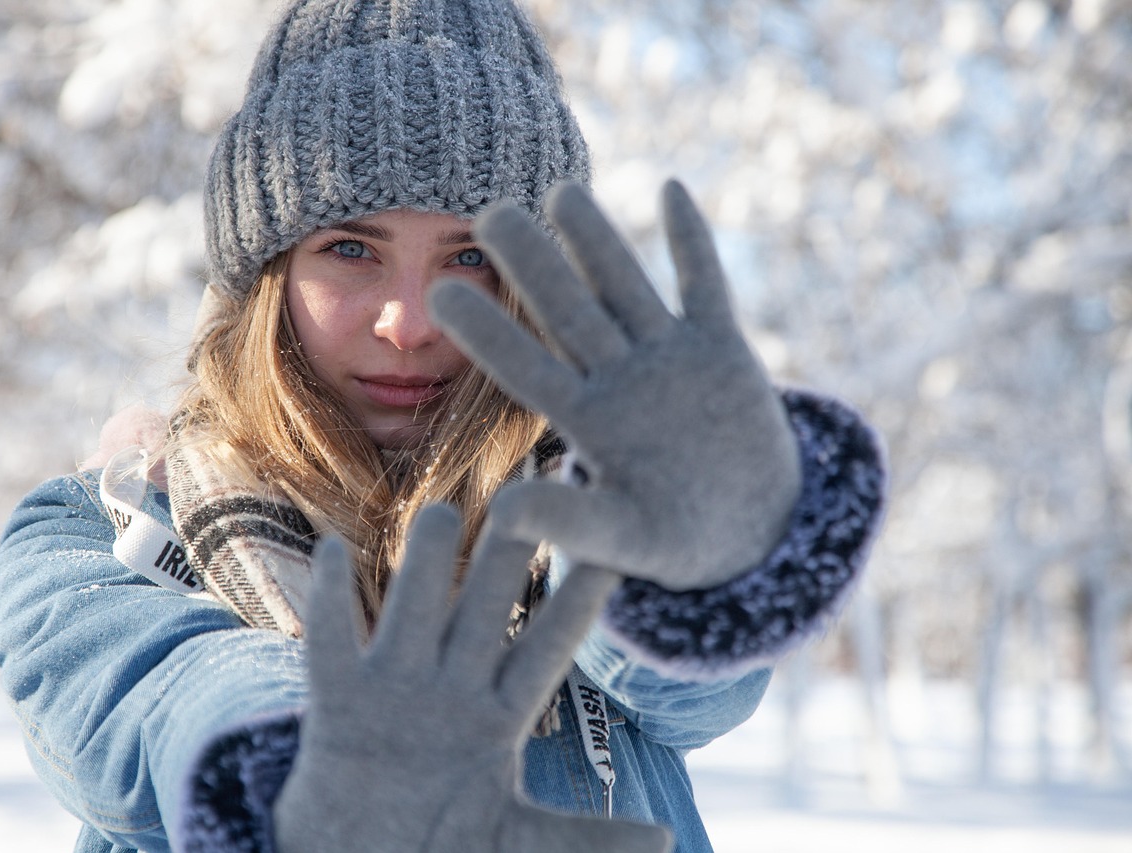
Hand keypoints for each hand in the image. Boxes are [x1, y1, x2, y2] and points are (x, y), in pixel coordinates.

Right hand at [273, 504, 672, 851]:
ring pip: (414, 610)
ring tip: (444, 513)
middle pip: (484, 609)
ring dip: (426, 565)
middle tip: (537, 490)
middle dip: (509, 555)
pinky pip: (332, 642)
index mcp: (498, 720)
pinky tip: (334, 548)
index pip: (547, 649)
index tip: (613, 555)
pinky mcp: (337, 705)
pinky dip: (329, 598)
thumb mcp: (515, 847)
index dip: (578, 603)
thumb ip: (585, 840)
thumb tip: (666, 839)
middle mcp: (449, 691)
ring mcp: (393, 691)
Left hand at [429, 181, 800, 590]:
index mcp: (587, 422)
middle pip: (569, 310)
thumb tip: (501, 515)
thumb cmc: (679, 543)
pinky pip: (704, 287)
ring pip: (626, 286)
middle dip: (534, 264)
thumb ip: (569, 523)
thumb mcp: (625, 538)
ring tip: (561, 190)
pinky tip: (671, 187)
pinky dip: (692, 242)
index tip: (440, 291)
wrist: (751, 532)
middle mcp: (619, 380)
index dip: (487, 332)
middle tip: (488, 213)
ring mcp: (669, 358)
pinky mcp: (722, 350)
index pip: (527, 366)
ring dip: (597, 240)